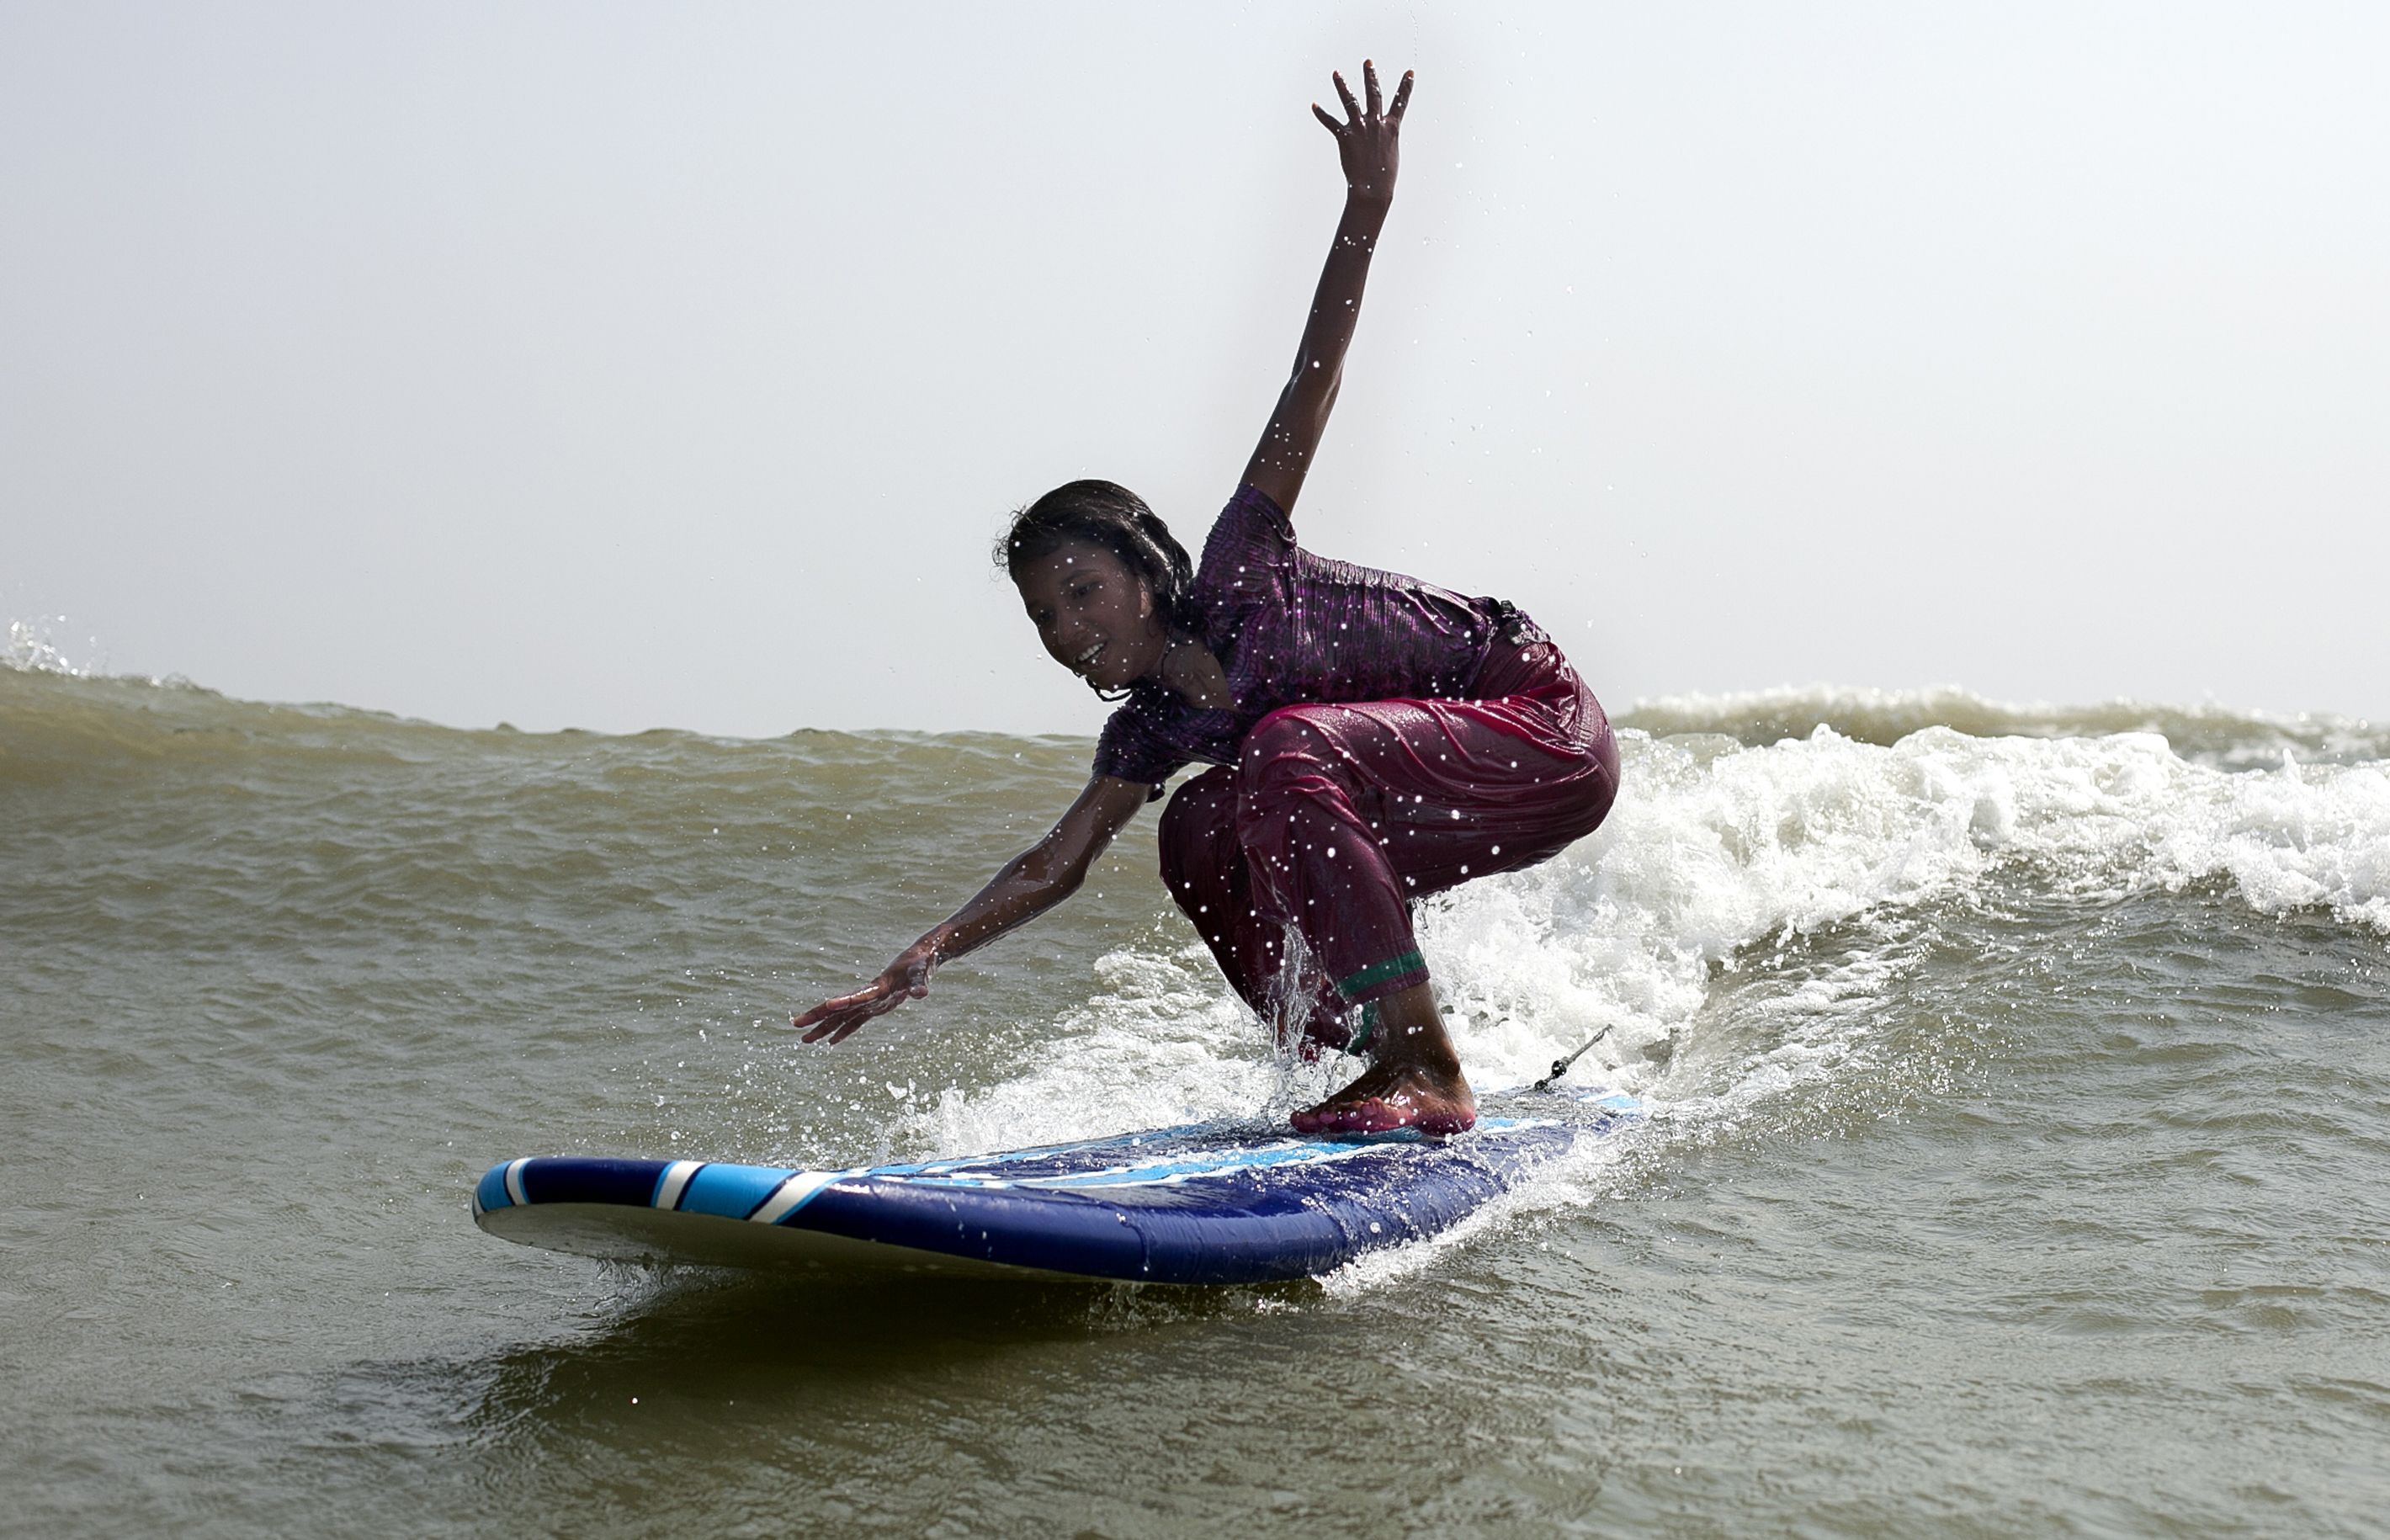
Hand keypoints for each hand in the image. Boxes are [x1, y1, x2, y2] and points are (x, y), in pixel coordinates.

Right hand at [792, 941, 934, 1043]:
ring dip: (823, 1028)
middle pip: (838, 1007)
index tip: (827, 1006)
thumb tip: (921, 994)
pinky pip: (855, 1022)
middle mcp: (869, 995)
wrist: (920, 958)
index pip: (858, 996)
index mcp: (879, 987)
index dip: (844, 1002)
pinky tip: (831, 1042)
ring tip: (804, 1040)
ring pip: (841, 1017)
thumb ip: (919, 984)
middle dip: (817, 1016)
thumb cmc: (921, 964)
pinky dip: (843, 1032)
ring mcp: (869, 1002)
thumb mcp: (922, 973)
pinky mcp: (875, 1007)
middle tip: (796, 1024)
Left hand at [1312, 60, 1411, 202]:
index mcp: (1392, 128)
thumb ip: (1384, 140)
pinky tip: (1314, 105)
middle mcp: (1376, 123)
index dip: (1406, 87)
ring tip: (1336, 73)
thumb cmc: (1384, 177)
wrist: (1373, 190)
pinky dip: (1321, 114)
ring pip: (1350, 101)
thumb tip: (1380, 138)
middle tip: (1367, 61)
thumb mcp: (1390, 154)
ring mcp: (1360, 128)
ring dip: (1342, 86)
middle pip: (1374, 94)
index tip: (1410, 72)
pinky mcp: (1345, 137)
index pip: (1401, 102)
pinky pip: (1331, 122)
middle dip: (1370, 76)